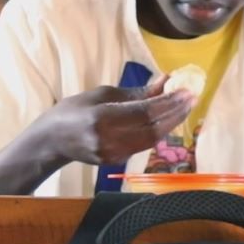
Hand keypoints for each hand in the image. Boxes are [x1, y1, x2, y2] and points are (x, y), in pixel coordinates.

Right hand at [29, 79, 195, 166]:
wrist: (52, 141)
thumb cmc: (72, 111)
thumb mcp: (100, 95)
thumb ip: (134, 92)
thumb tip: (165, 82)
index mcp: (101, 118)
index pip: (144, 112)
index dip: (168, 102)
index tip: (187, 90)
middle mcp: (108, 139)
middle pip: (153, 128)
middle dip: (176, 112)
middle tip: (191, 97)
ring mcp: (113, 153)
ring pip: (152, 139)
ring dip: (171, 123)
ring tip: (183, 107)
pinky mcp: (116, 162)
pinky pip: (144, 145)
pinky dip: (159, 131)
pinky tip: (167, 120)